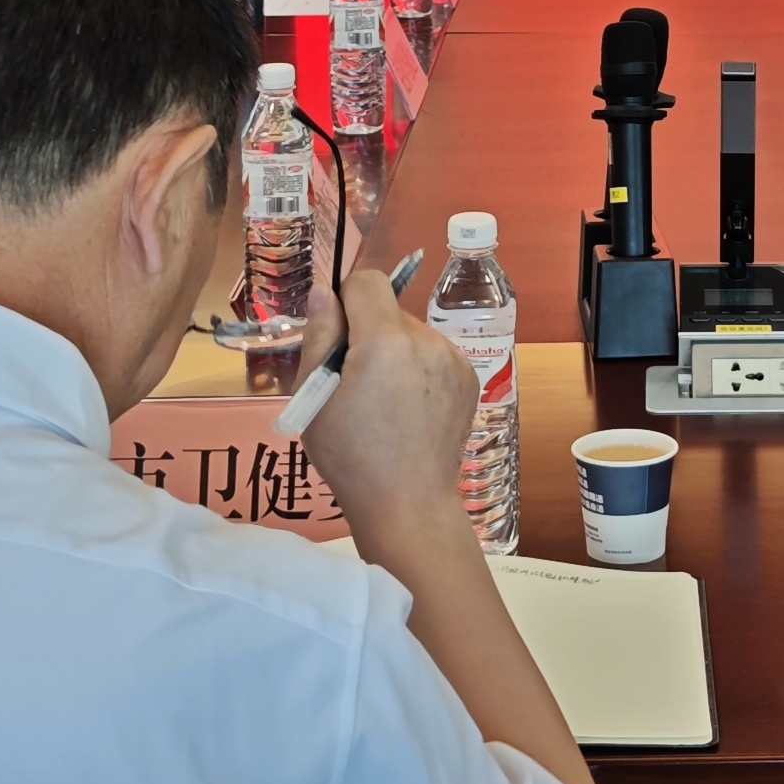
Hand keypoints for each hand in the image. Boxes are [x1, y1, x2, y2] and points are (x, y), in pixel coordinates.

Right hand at [300, 264, 477, 538]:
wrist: (407, 502)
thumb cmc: (351, 455)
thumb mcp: (315, 396)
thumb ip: (319, 335)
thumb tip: (324, 292)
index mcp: (386, 341)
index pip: (367, 281)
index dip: (344, 301)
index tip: (334, 336)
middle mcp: (427, 340)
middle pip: (389, 311)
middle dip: (367, 333)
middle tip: (353, 382)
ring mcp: (454, 360)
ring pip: (411, 333)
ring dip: (393, 352)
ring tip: (383, 402)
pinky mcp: (469, 379)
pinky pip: (433, 356)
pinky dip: (417, 370)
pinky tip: (408, 409)